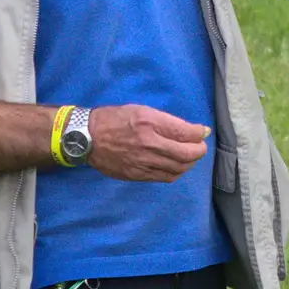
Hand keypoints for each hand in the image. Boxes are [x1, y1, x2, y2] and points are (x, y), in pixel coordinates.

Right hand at [87, 104, 209, 181]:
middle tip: (199, 147)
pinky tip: (175, 166)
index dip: (199, 133)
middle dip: (199, 150)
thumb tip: (191, 129)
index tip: (202, 132)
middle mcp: (149, 143)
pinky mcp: (137, 175)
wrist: (86, 137)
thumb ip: (166, 120)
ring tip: (189, 157)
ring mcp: (143, 162)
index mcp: (150, 122)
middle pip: (187, 154)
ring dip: (189, 163)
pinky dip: (175, 172)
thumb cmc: (114, 119)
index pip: (186, 132)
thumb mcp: (140, 110)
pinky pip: (165, 177)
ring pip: (178, 168)